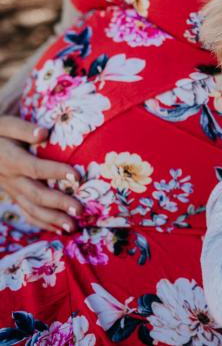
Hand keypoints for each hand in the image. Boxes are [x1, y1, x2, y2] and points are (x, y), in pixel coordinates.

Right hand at [0, 115, 81, 232]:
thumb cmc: (0, 131)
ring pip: (31, 208)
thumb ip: (23, 129)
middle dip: (58, 203)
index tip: (76, 176)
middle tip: (80, 210)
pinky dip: (43, 223)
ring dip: (52, 219)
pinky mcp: (15, 195)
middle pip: (35, 194)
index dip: (55, 172)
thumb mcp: (5, 124)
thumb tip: (43, 134)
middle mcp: (10, 178)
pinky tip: (60, 230)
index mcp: (10, 158)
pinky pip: (27, 213)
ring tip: (73, 227)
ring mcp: (12, 189)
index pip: (34, 168)